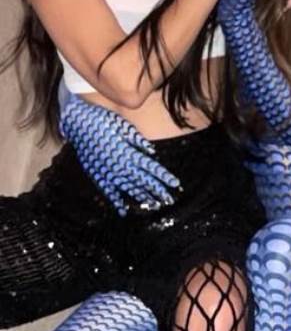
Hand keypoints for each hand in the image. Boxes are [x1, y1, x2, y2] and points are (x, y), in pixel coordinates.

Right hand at [59, 95, 179, 215]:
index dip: (163, 176)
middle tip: (169, 199)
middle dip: (157, 190)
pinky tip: (124, 211)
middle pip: (141, 180)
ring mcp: (105, 170)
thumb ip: (137, 139)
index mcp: (126, 151)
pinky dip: (116, 200)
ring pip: (127, 187)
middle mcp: (117, 164)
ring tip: (154, 205)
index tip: (176, 184)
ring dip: (141, 196)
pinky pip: (107, 189)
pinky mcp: (95, 172)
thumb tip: (152, 151)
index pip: (150, 167)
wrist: (74, 120)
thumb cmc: (101, 119)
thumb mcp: (122, 125)